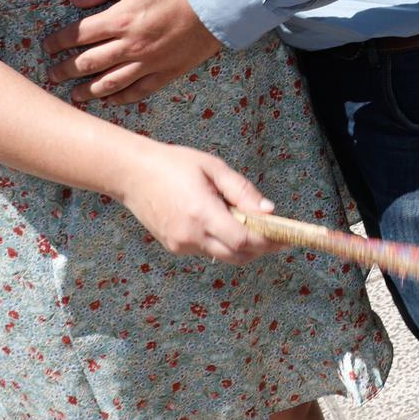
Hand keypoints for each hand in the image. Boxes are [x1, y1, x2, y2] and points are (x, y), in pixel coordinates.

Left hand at [44, 0, 221, 104]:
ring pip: (110, 83)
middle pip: (88, 63)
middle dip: (65, 70)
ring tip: (73, 96)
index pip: (78, 35)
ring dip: (87, 91)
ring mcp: (149, 62)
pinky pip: (139, 91)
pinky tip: (109, 101)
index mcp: (121, 18)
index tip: (47, 46)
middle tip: (51, 75)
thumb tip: (76, 0)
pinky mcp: (167, 72)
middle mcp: (131, 45)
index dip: (58, 42)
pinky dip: (121, 98)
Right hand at [118, 139, 280, 263]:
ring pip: (223, 255)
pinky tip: (222, 222)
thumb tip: (269, 211)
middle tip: (278, 236)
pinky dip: (221, 242)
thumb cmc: (174, 164)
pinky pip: (207, 250)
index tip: (286, 237)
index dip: (268, 242)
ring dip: (241, 246)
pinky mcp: (174, 247)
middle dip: (261, 249)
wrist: (132, 173)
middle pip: (237, 256)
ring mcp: (181, 245)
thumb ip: (242, 191)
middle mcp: (191, 236)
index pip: (244, 240)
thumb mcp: (213, 168)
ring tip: (251, 225)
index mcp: (202, 213)